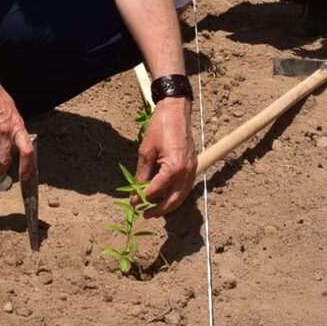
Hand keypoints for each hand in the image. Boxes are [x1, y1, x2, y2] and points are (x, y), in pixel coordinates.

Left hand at [135, 97, 195, 216]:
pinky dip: (176, 196)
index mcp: (174, 168)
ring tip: (154, 210)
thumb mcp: (146, 150)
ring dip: (168, 205)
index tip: (133, 202)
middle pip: (173, 200)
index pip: (156, 190)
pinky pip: (185, 188)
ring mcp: (192, 170)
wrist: (177, 111)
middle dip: (159, 210)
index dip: (142, 197)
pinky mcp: (193, 167)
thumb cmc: (160, 127)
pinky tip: (165, 197)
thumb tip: (136, 191)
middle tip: (145, 214)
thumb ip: (142, 173)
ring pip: (182, 197)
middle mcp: (186, 172)